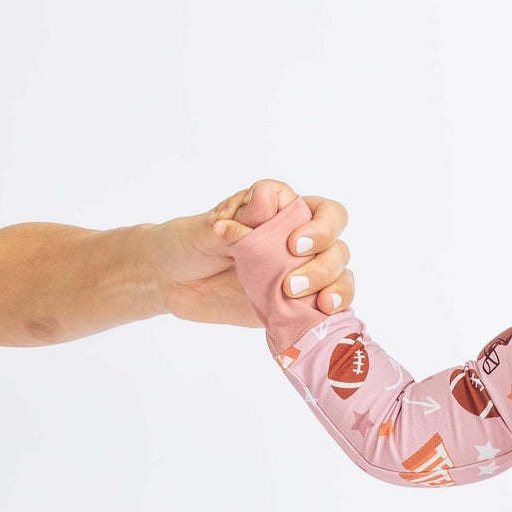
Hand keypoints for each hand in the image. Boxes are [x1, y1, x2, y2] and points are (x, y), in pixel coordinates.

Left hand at [147, 179, 352, 326]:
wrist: (171, 281)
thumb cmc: (189, 243)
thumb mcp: (208, 227)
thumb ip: (240, 216)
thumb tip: (268, 198)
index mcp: (285, 215)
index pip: (325, 213)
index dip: (320, 227)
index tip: (292, 244)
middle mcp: (301, 244)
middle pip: (337, 248)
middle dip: (324, 266)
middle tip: (290, 284)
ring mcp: (302, 276)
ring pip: (340, 277)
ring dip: (335, 289)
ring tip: (317, 304)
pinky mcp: (298, 305)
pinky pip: (329, 307)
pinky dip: (334, 311)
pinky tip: (324, 314)